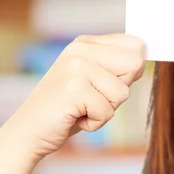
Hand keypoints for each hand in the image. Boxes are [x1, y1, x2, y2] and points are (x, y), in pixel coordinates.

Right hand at [8, 34, 145, 160]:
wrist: (29, 130)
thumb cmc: (67, 109)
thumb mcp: (94, 81)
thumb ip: (116, 67)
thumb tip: (144, 59)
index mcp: (87, 43)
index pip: (136, 45)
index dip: (132, 71)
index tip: (108, 84)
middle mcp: (81, 50)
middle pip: (135, 64)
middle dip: (120, 91)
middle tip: (93, 98)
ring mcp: (76, 67)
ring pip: (122, 93)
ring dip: (106, 110)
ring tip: (81, 108)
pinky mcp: (74, 89)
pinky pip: (107, 112)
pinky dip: (94, 123)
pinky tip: (75, 117)